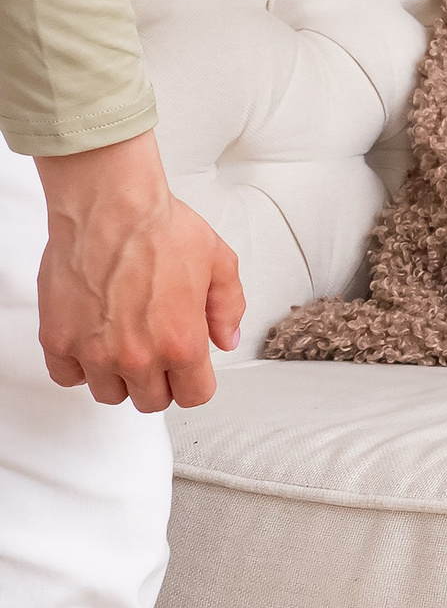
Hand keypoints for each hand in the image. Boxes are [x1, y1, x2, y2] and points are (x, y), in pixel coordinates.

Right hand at [34, 131, 243, 411]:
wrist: (110, 207)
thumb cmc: (160, 227)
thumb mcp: (219, 262)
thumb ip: (228, 307)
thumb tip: (225, 339)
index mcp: (181, 342)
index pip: (194, 396)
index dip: (194, 382)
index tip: (189, 370)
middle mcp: (137, 356)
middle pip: (150, 401)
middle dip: (159, 380)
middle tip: (157, 352)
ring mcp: (94, 352)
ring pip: (108, 394)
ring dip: (118, 375)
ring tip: (124, 341)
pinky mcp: (58, 340)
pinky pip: (67, 376)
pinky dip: (78, 365)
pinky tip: (92, 339)